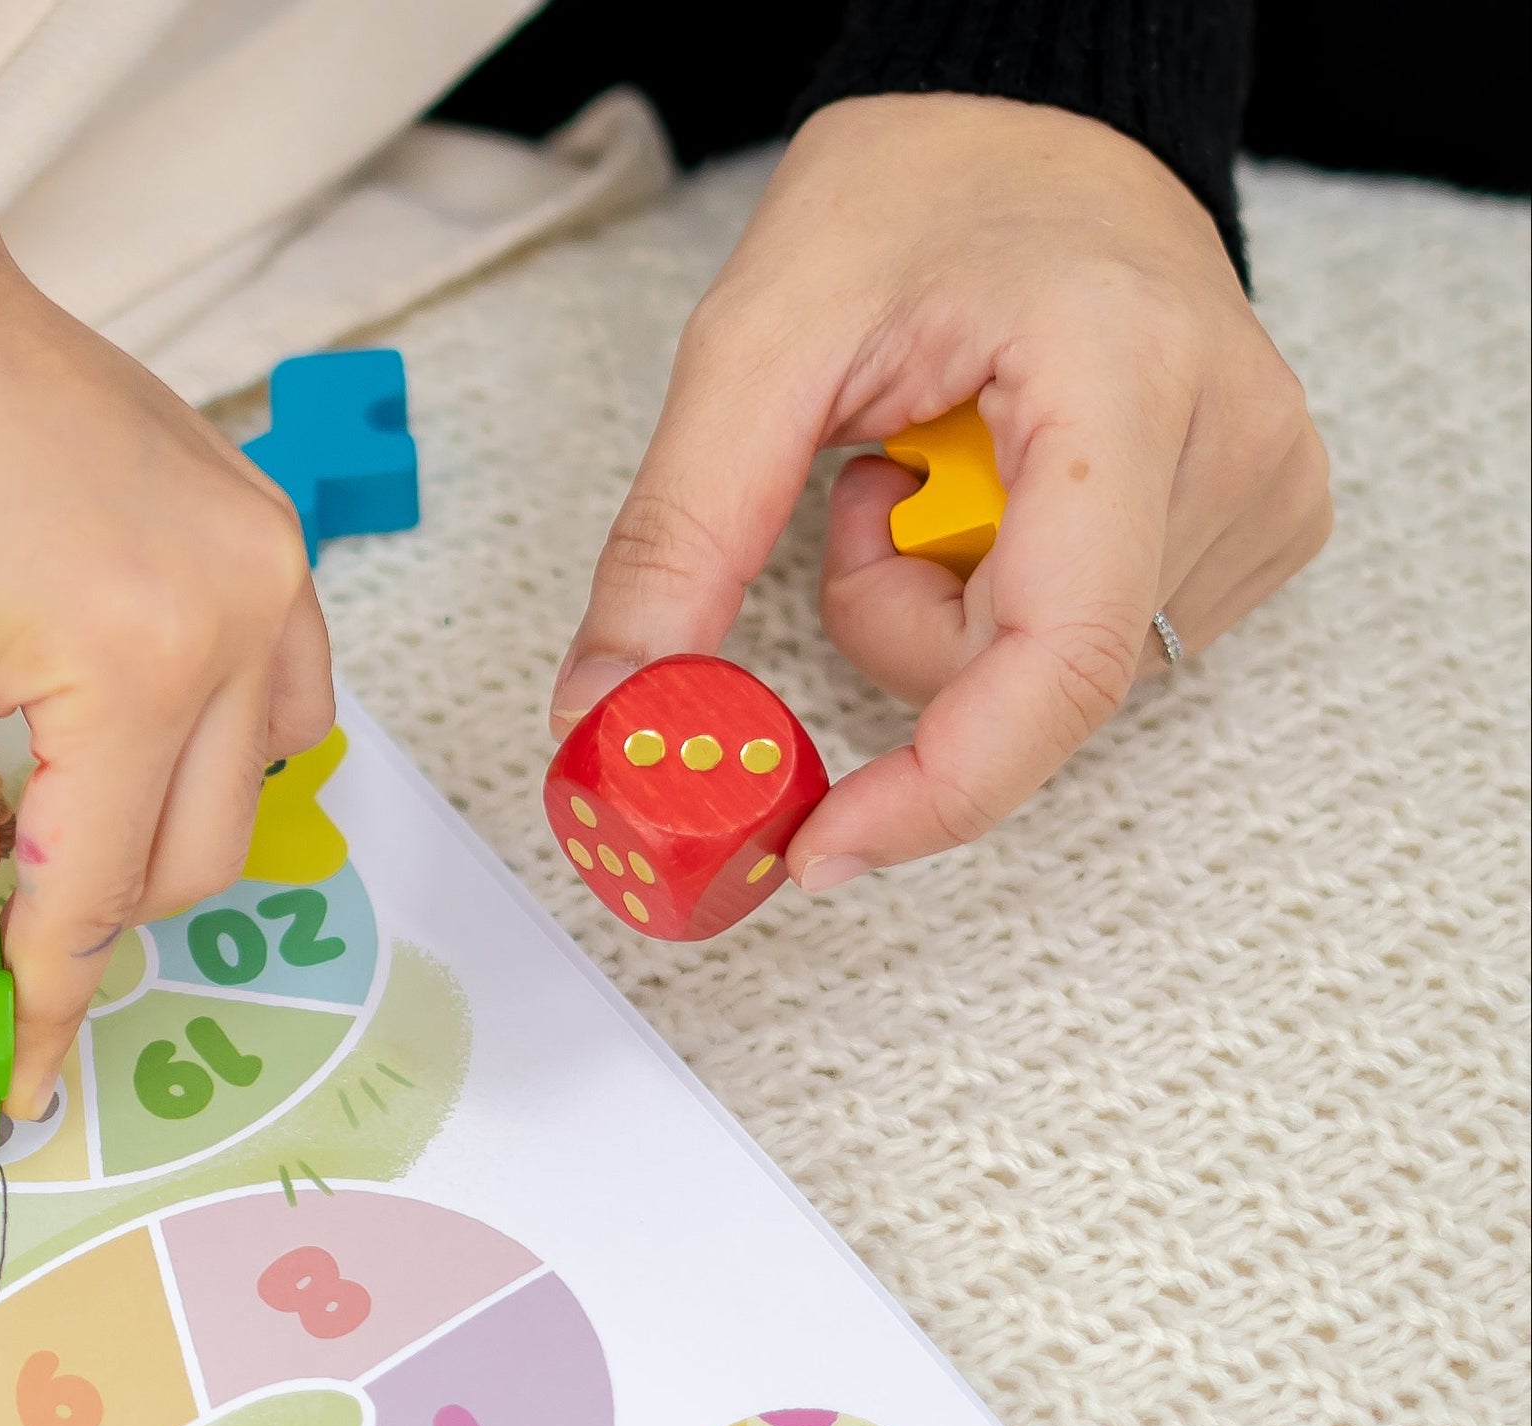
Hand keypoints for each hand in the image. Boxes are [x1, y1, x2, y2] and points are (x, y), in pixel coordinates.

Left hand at [0, 259, 329, 1112]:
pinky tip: (121, 748)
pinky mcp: (268, 539)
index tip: (0, 1084)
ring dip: (151, 842)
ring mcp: (273, 573)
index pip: (95, 895)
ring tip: (39, 831)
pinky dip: (207, 756)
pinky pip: (279, 700)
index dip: (34, 999)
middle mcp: (243, 621)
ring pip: (248, 793)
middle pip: (188, 861)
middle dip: (83, 919)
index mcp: (143, 663)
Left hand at [552, 94, 1329, 891]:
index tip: (820, 846)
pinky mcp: (1259, 531)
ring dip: (943, 613)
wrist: (1032, 133)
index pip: (1056, 661)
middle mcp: (1232, 443)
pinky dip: (1001, 606)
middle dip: (898, 628)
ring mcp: (1262, 495)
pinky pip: (1092, 657)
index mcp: (1124, 375)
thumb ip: (677, 535)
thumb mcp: (753, 341)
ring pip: (1051, 687)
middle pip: (1030, 686)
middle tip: (862, 486)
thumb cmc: (917, 201)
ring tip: (938, 460)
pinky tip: (999, 486)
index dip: (936, 789)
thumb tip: (610, 712)